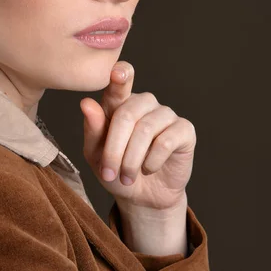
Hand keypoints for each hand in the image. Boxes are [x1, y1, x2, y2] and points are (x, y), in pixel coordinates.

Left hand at [80, 61, 195, 210]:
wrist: (142, 197)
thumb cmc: (116, 171)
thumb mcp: (96, 155)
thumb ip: (93, 129)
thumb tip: (86, 103)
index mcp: (120, 102)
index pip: (120, 81)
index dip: (120, 75)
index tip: (117, 73)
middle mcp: (144, 103)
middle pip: (127, 114)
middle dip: (114, 149)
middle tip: (109, 173)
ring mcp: (165, 115)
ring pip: (146, 129)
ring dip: (131, 160)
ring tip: (127, 177)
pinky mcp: (184, 130)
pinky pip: (166, 141)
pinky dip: (152, 161)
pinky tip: (149, 169)